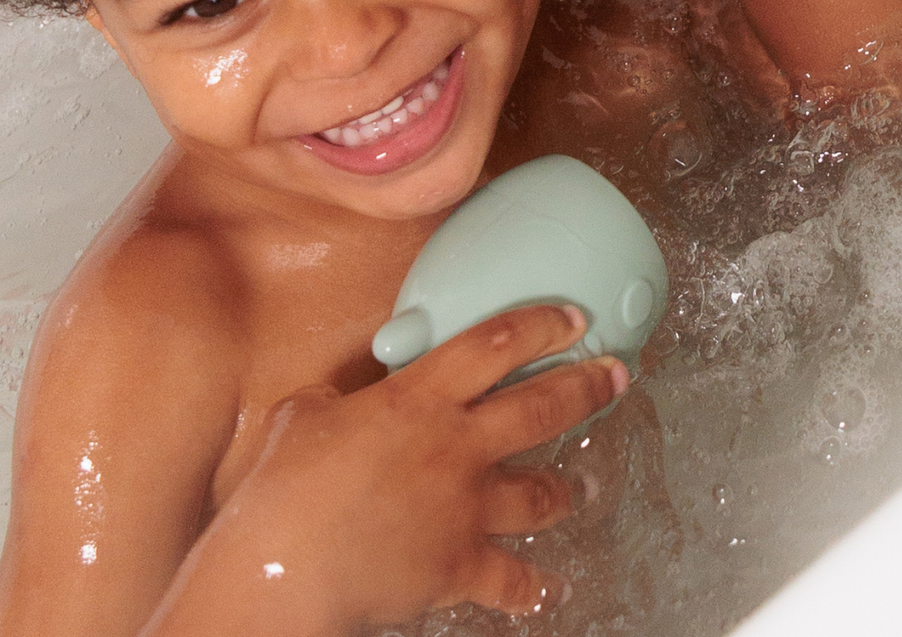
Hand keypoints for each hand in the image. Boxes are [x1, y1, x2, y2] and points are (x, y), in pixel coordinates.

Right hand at [150, 304, 627, 634]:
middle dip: (585, 388)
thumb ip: (339, 400)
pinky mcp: (461, 567)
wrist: (291, 564)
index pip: (493, 344)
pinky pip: (514, 580)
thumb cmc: (286, 487)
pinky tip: (550, 585)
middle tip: (614, 375)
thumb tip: (339, 401)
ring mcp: (465, 508)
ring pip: (539, 492)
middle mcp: (454, 446)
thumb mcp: (305, 413)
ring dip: (566, 489)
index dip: (540, 325)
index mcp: (417, 397)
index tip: (572, 317)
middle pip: (539, 408)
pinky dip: (535, 584)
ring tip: (582, 486)